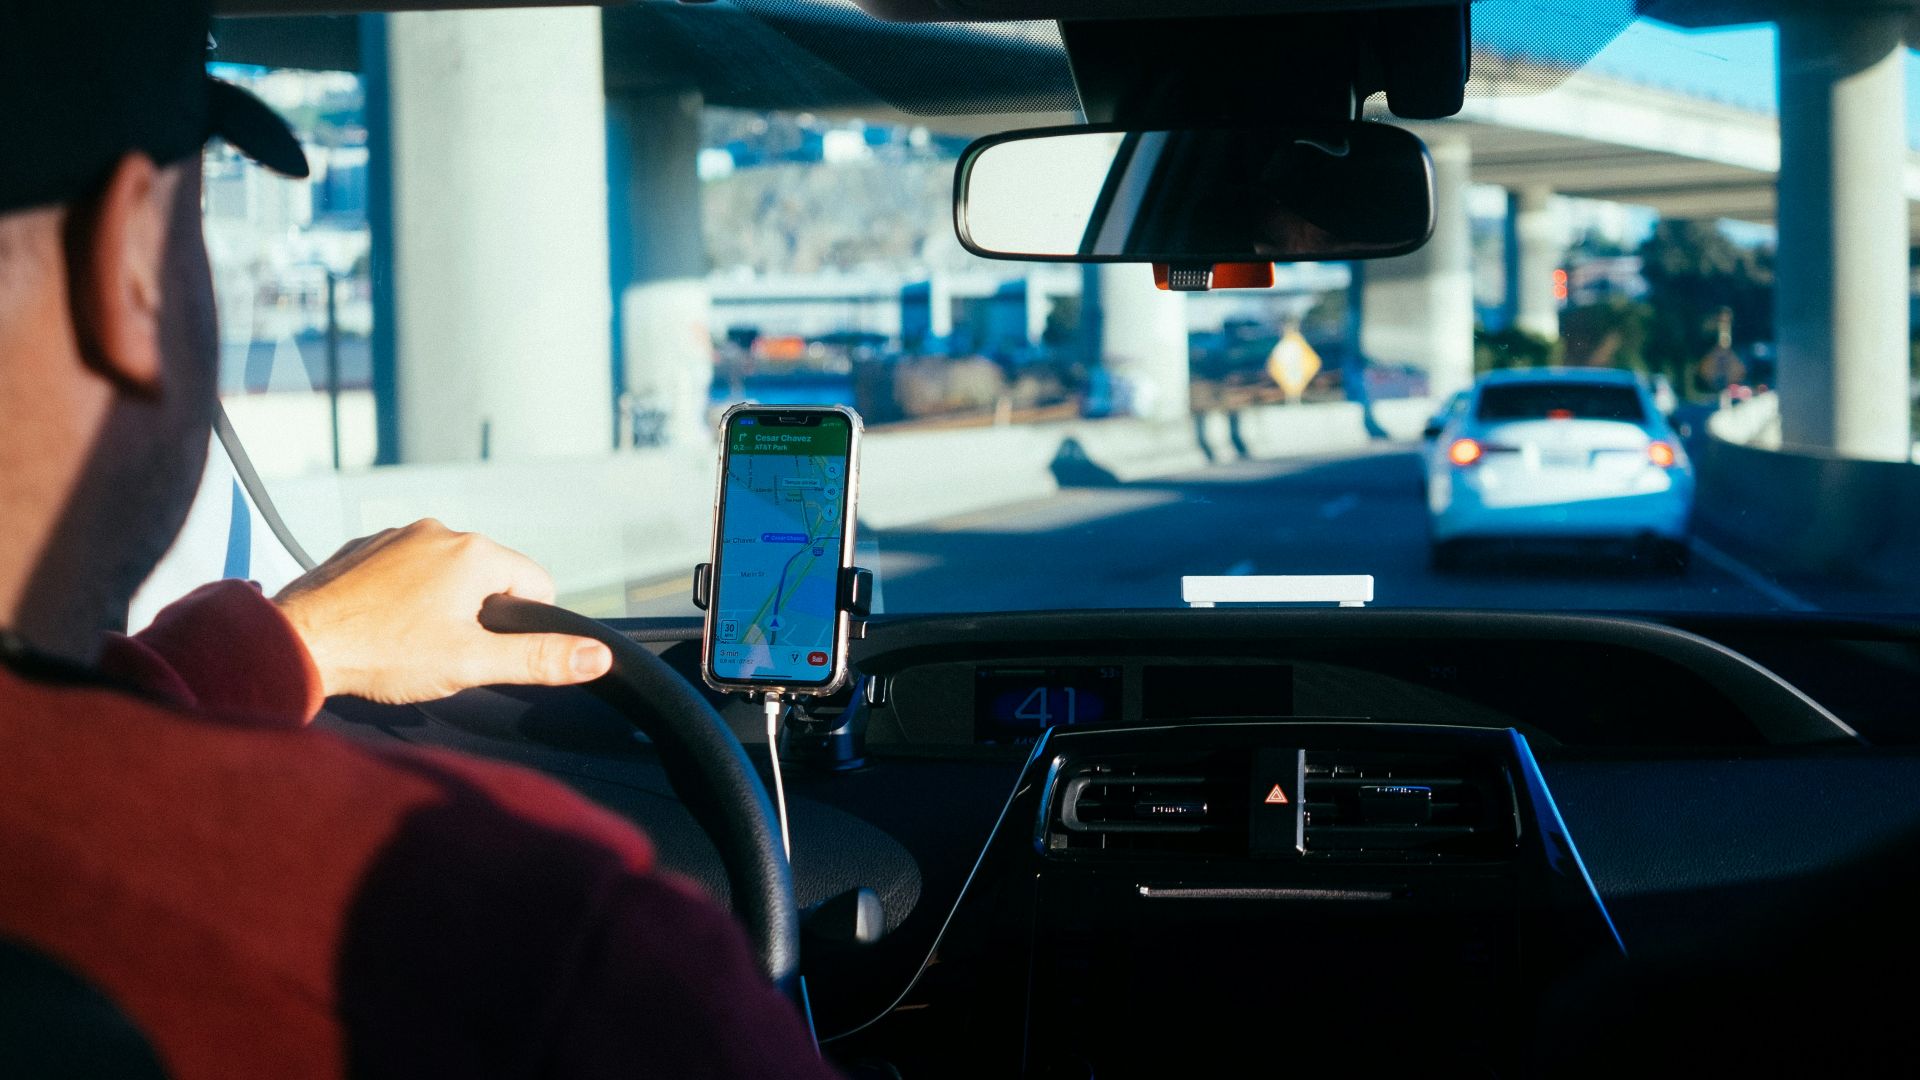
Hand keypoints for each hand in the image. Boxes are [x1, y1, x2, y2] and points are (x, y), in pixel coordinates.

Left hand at [274, 519, 613, 703]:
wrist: (295, 643)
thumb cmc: (383, 654)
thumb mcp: (472, 664)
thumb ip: (539, 658)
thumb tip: (597, 656)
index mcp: (476, 553)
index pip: (536, 585)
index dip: (520, 627)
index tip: (483, 650)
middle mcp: (440, 531)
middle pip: (490, 577)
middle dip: (477, 615)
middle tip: (441, 652)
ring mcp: (397, 535)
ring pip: (445, 572)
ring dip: (438, 603)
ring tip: (406, 641)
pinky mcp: (362, 547)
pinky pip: (403, 569)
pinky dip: (400, 595)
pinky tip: (380, 625)